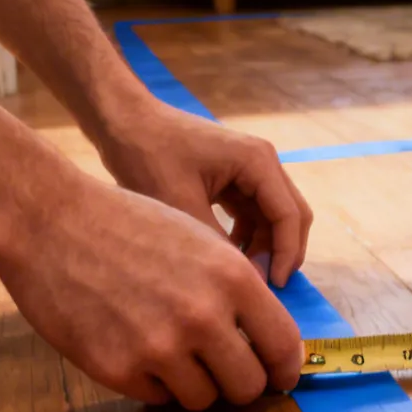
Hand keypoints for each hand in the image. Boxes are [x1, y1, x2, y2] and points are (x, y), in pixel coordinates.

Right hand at [0, 180, 303, 407]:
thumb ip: (238, 290)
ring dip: (195, 385)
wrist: (50, 223)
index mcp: (233, 278)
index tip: (281, 379)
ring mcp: (159, 347)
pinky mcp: (117, 370)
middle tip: (224, 374)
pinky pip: (157, 398)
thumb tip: (266, 340)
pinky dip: (154, 383)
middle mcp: (202, 316)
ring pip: (203, 400)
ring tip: (172, 353)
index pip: (283, 345)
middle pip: (248, 386)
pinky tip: (135, 348)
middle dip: (240, 385)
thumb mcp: (201, 243)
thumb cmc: (130, 226)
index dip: (286, 370)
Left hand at [97, 104, 312, 287]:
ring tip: (243, 278)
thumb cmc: (148, 156)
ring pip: (273, 217)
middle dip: (281, 253)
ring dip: (264, 247)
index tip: (272, 289)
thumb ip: (216, 242)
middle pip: (290, 215)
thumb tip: (243, 281)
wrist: (122, 122)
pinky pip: (253, 214)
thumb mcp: (180, 204)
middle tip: (264, 289)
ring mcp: (249, 170)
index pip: (289, 215)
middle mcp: (262, 162)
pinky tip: (227, 257)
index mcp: (258, 161)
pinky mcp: (233, 178)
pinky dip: (247, 238)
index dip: (285, 255)